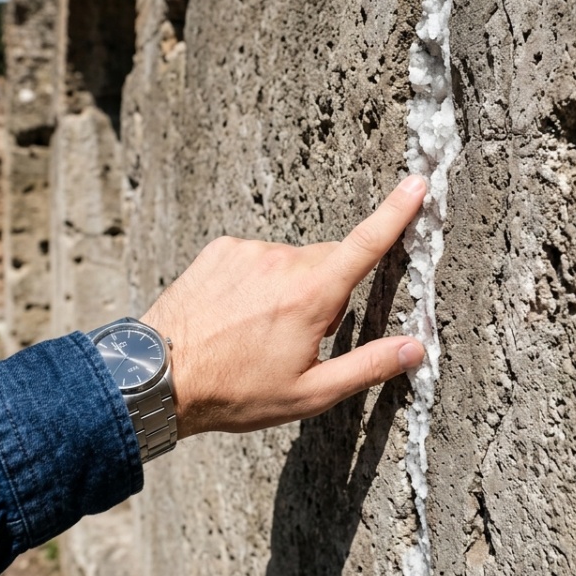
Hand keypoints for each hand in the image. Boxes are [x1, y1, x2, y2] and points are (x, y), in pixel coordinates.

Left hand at [144, 175, 427, 437]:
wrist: (157, 377)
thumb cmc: (236, 392)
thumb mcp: (309, 393)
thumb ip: (368, 367)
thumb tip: (414, 348)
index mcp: (311, 295)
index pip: (366, 245)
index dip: (396, 213)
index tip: (418, 182)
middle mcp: (283, 261)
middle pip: (328, 263)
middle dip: (326, 292)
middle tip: (297, 338)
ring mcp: (249, 251)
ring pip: (290, 263)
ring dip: (287, 288)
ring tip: (254, 331)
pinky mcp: (221, 249)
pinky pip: (256, 258)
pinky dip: (255, 281)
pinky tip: (233, 314)